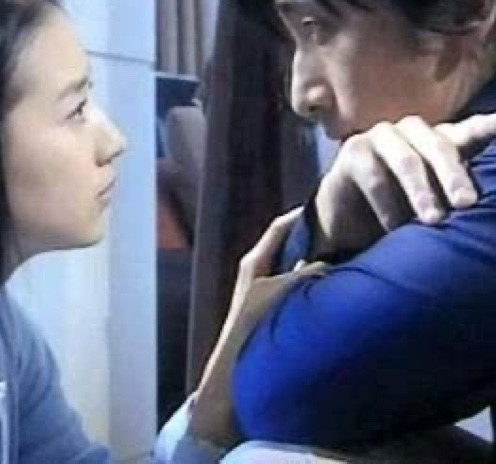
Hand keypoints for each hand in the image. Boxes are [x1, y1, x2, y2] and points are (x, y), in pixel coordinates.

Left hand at [189, 209, 326, 447]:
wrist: (234, 377)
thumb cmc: (250, 329)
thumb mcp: (277, 293)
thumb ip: (303, 275)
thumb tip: (327, 265)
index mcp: (255, 262)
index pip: (281, 227)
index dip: (302, 215)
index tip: (328, 206)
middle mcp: (260, 273)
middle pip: (292, 247)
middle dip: (317, 240)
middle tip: (347, 234)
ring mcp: (269, 294)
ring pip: (299, 270)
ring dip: (320, 264)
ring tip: (349, 258)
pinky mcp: (277, 313)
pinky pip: (302, 291)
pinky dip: (318, 287)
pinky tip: (338, 292)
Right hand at [314, 113, 495, 254]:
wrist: (346, 219)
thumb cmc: (399, 211)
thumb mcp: (434, 204)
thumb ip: (456, 195)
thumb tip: (475, 203)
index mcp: (439, 140)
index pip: (470, 130)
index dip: (489, 128)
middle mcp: (412, 131)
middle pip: (439, 146)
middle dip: (454, 175)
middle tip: (466, 203)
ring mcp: (381, 136)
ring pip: (407, 160)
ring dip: (421, 192)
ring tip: (433, 220)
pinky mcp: (354, 150)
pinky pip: (374, 177)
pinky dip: (388, 205)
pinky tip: (394, 227)